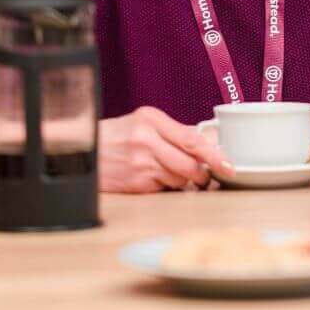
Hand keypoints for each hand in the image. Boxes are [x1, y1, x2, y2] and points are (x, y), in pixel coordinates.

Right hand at [97, 106, 228, 193]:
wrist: (80, 150)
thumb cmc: (116, 136)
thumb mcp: (142, 122)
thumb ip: (173, 131)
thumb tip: (210, 143)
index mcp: (152, 120)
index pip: (192, 139)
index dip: (214, 154)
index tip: (229, 165)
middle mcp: (146, 141)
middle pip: (190, 164)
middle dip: (204, 174)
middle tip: (209, 176)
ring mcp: (140, 164)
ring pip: (180, 179)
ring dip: (186, 182)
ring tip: (178, 175)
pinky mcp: (135, 184)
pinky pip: (164, 189)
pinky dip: (168, 187)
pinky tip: (158, 180)